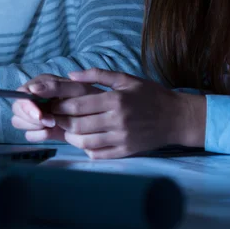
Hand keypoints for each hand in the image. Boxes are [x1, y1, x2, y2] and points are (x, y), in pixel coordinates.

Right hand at [11, 74, 102, 141]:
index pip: (21, 93)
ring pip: (19, 122)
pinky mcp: (40, 128)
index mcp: (42, 84)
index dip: (26, 105)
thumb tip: (32, 89)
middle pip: (17, 109)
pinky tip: (51, 133)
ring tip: (52, 126)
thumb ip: (54, 87)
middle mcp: (36, 98)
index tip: (40, 114)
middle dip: (30, 117)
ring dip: (33, 126)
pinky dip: (38, 135)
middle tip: (50, 121)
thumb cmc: (90, 98)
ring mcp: (37, 113)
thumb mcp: (76, 89)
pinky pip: (29, 134)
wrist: (100, 116)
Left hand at [49, 68, 205, 158]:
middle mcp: (117, 120)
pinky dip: (86, 149)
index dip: (61, 105)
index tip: (53, 103)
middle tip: (54, 116)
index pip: (78, 105)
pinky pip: (98, 154)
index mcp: (116, 100)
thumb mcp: (126, 78)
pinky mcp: (126, 152)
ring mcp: (121, 138)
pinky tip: (83, 141)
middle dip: (61, 121)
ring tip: (66, 129)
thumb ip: (97, 75)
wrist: (176, 117)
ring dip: (70, 137)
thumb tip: (70, 75)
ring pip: (85, 142)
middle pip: (78, 124)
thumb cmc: (149, 94)